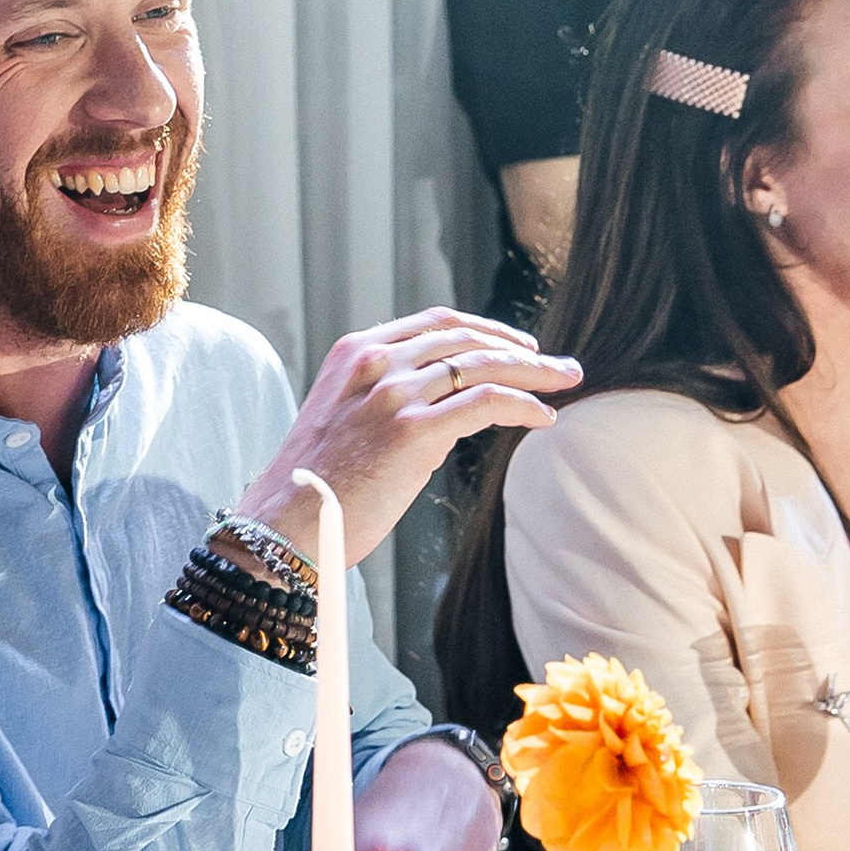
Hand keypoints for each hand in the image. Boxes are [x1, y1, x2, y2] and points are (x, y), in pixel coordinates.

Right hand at [235, 311, 579, 565]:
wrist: (283, 527)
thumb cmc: (313, 489)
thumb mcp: (342, 422)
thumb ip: (386, 402)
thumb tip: (447, 413)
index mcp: (355, 353)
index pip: (436, 323)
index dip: (486, 329)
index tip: (519, 344)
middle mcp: (375, 363)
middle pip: (467, 339)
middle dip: (522, 348)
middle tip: (559, 365)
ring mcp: (393, 394)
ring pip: (485, 365)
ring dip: (535, 372)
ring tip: (566, 383)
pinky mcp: (413, 430)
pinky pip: (487, 401)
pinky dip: (523, 405)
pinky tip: (542, 419)